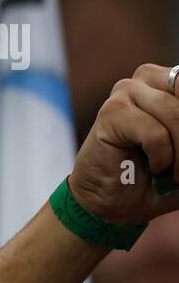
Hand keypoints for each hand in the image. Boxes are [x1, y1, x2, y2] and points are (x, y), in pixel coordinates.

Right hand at [68, 64, 178, 225]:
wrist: (112, 203)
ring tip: (177, 174)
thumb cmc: (157, 179)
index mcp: (171, 83)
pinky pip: (155, 133)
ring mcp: (126, 92)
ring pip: (176, 114)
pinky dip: (162, 157)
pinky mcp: (111, 112)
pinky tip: (155, 167)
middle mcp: (148, 79)